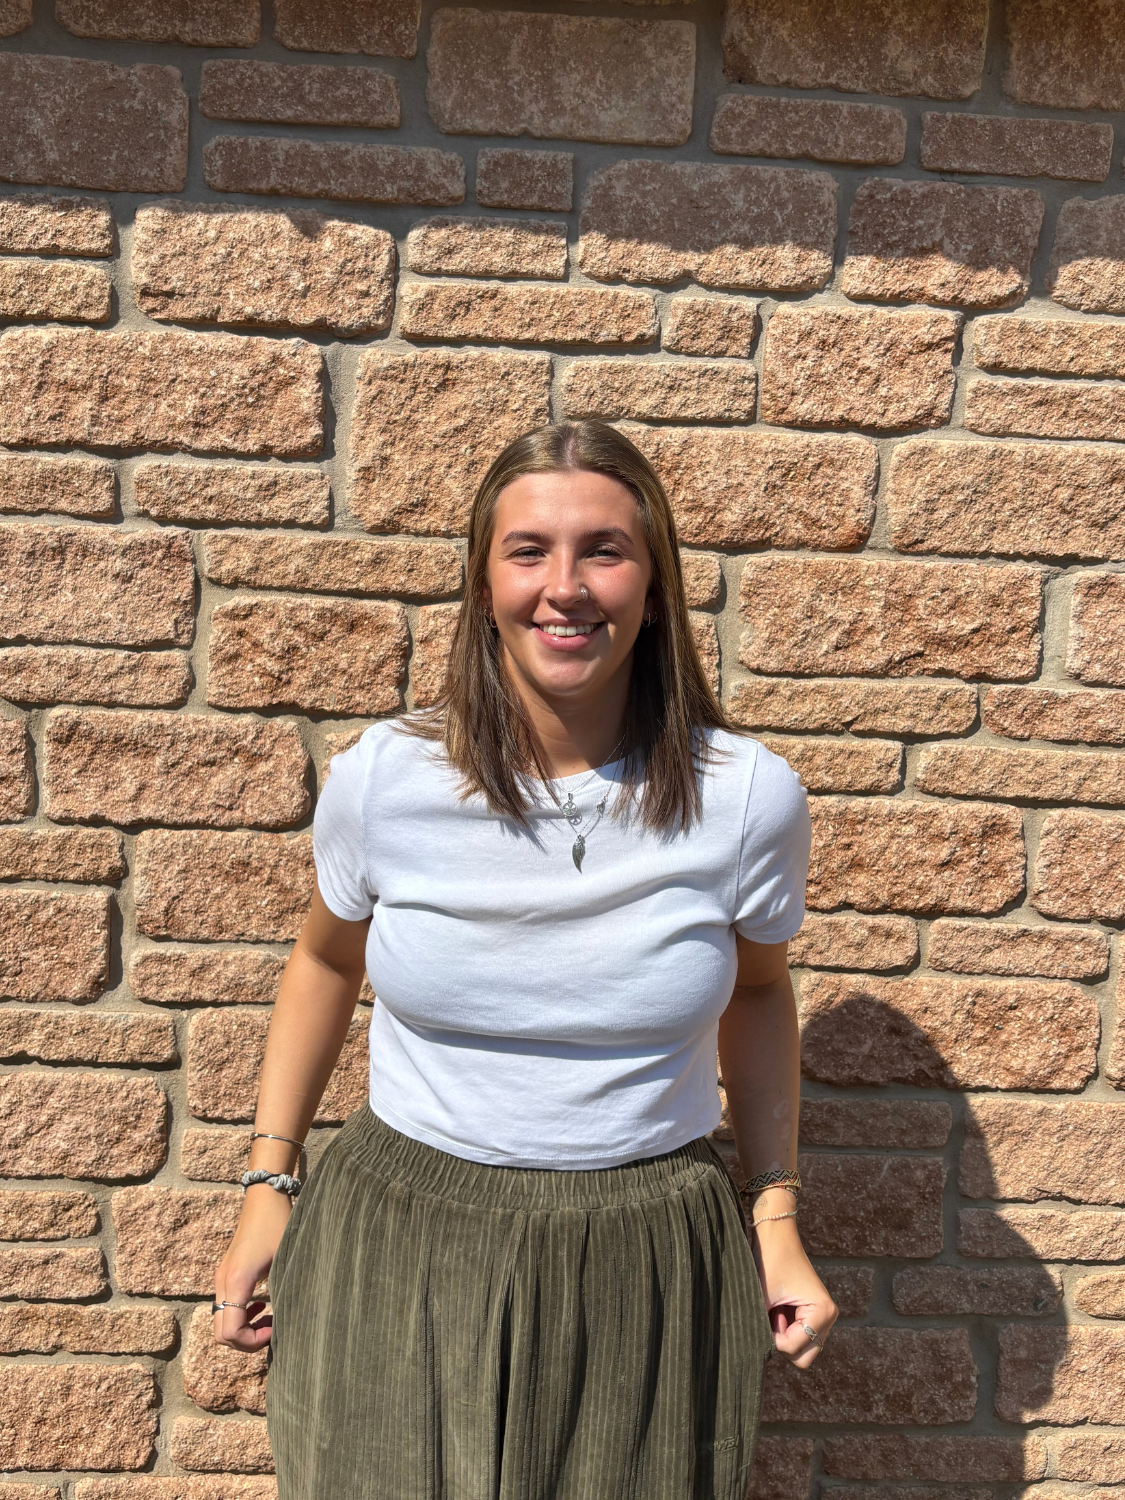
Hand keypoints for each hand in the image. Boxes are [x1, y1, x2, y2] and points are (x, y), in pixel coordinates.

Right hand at [213, 1185, 290, 1351]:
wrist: (265, 1197)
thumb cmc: (279, 1224)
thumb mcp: (286, 1259)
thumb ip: (284, 1291)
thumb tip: (290, 1321)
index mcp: (237, 1281)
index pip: (230, 1332)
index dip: (252, 1341)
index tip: (274, 1330)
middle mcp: (223, 1282)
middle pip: (220, 1334)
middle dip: (245, 1341)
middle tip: (271, 1330)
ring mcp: (221, 1278)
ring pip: (220, 1322)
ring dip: (242, 1329)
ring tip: (269, 1319)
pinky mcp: (226, 1274)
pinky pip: (225, 1307)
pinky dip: (239, 1315)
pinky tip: (262, 1305)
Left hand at [749, 1211, 836, 1367]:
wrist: (775, 1233)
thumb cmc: (768, 1261)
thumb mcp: (762, 1300)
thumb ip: (762, 1332)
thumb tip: (755, 1356)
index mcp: (823, 1312)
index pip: (794, 1350)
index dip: (773, 1338)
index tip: (766, 1313)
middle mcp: (829, 1317)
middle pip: (803, 1358)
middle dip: (783, 1342)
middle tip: (771, 1315)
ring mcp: (824, 1316)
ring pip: (801, 1348)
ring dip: (784, 1335)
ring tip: (775, 1309)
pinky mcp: (815, 1312)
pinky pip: (800, 1335)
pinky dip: (786, 1328)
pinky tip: (779, 1308)